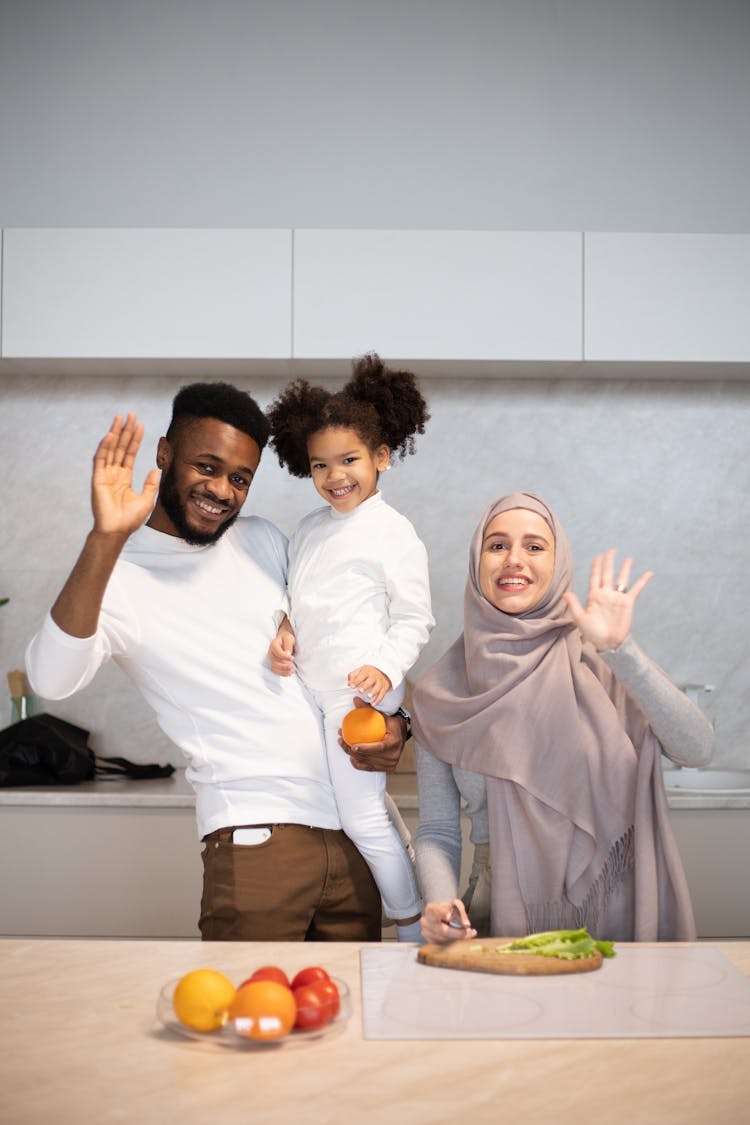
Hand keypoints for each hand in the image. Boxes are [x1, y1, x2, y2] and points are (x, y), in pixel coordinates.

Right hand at [91, 414, 159, 536]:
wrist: (117, 531)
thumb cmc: (130, 519)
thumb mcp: (147, 500)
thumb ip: (151, 484)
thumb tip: (156, 470)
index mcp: (125, 478)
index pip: (130, 454)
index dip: (135, 440)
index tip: (140, 426)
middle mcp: (114, 474)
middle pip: (120, 448)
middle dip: (125, 431)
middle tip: (130, 415)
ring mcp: (105, 475)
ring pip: (111, 449)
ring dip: (115, 433)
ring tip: (120, 419)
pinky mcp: (98, 479)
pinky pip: (101, 459)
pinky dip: (105, 447)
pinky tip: (110, 435)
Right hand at [268, 630, 294, 675]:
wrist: (284, 640)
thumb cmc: (286, 639)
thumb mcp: (289, 638)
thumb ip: (288, 645)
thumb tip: (287, 654)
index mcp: (273, 644)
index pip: (277, 652)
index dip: (284, 656)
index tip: (292, 658)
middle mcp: (270, 652)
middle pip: (274, 661)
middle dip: (283, 665)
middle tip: (292, 665)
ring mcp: (271, 659)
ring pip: (274, 667)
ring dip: (283, 671)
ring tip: (291, 671)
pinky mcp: (274, 664)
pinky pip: (276, 671)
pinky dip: (282, 673)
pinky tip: (289, 673)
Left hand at [340, 696, 404, 771]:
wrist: (402, 735)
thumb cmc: (394, 725)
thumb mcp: (385, 716)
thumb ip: (370, 710)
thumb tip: (356, 700)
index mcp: (394, 744)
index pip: (378, 748)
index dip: (365, 749)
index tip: (353, 746)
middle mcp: (393, 756)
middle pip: (369, 757)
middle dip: (351, 750)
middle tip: (341, 739)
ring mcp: (389, 764)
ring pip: (366, 762)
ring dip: (351, 755)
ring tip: (343, 744)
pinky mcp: (385, 768)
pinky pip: (367, 768)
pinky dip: (358, 763)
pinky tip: (350, 755)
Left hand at [347, 664, 391, 706]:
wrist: (383, 671)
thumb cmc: (368, 672)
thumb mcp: (360, 670)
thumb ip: (353, 676)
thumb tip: (349, 683)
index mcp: (367, 671)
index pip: (361, 676)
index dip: (356, 681)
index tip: (351, 686)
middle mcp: (374, 676)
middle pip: (371, 681)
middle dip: (366, 686)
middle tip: (360, 691)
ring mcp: (380, 682)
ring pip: (378, 687)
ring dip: (373, 692)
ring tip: (368, 696)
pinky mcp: (384, 688)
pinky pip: (382, 694)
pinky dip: (378, 700)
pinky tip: (373, 704)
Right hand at [420, 900, 476, 944]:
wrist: (441, 915)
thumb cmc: (448, 909)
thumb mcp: (456, 904)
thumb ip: (461, 912)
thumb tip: (466, 924)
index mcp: (430, 909)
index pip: (436, 911)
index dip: (443, 914)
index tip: (450, 917)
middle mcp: (426, 922)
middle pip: (442, 930)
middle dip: (457, 932)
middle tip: (469, 931)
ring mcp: (427, 933)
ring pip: (444, 939)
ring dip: (458, 938)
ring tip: (468, 933)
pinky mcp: (431, 942)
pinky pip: (444, 945)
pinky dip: (454, 942)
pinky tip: (461, 938)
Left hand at [563, 548, 653, 651]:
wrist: (607, 643)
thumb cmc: (592, 633)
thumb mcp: (580, 619)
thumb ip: (574, 605)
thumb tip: (565, 593)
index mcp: (593, 596)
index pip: (595, 577)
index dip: (596, 566)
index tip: (598, 556)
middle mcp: (606, 594)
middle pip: (608, 574)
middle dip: (609, 562)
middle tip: (611, 550)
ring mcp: (617, 597)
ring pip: (622, 578)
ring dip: (625, 568)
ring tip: (628, 559)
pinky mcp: (628, 603)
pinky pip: (636, 589)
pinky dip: (642, 581)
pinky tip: (649, 573)